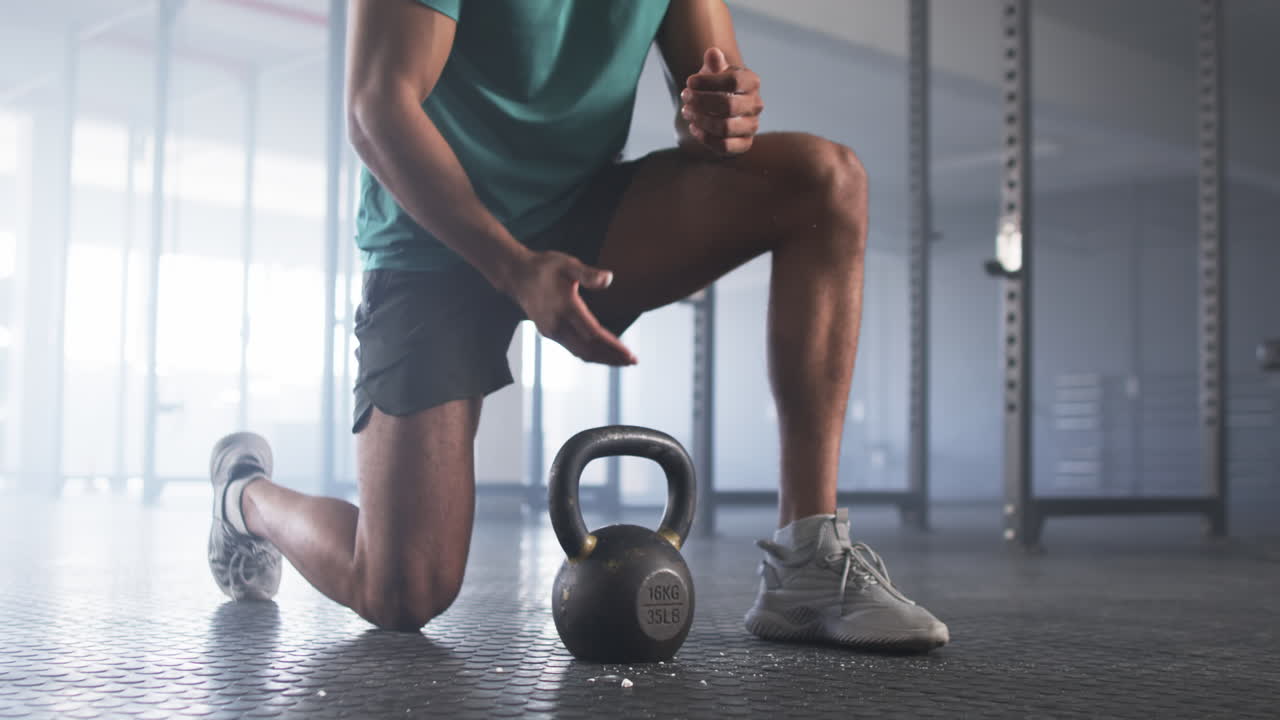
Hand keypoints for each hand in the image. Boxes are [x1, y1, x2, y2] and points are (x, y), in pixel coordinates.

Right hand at [507, 250, 636, 366]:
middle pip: (589, 350)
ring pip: (580, 352)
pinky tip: (603, 353)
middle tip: (633, 361)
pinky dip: (590, 353)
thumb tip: (609, 278)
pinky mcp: (549, 333)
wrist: (516, 275)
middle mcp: (557, 324)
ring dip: (602, 358)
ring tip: (622, 361)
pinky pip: (573, 348)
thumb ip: (588, 274)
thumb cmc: (544, 267)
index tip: (630, 354)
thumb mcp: (567, 264)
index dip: (613, 346)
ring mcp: (551, 331)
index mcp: (565, 307)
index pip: (594, 334)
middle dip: (611, 358)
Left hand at [681, 47, 763, 156]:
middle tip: (685, 97)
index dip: (708, 82)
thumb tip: (712, 53)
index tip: (689, 82)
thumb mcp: (714, 71)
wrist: (722, 107)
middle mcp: (756, 104)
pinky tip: (694, 128)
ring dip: (700, 120)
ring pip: (725, 127)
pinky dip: (705, 138)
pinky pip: (724, 146)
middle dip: (701, 102)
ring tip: (686, 112)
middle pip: (728, 105)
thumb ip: (714, 63)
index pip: (733, 81)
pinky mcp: (744, 144)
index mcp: (751, 82)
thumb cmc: (716, 85)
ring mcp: (752, 126)